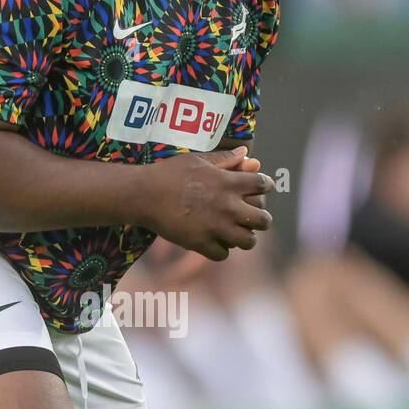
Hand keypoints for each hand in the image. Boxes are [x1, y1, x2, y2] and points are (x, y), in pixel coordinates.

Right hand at [138, 146, 273, 260]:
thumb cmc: (169, 173)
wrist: (144, 194)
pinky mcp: (200, 243)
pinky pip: (223, 254)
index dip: (265, 186)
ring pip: (248, 241)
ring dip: (245, 238)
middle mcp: (227, 206)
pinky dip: (221, 249)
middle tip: (253, 217)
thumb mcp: (198, 160)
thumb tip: (247, 153)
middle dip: (262, 219)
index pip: (263, 185)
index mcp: (229, 183)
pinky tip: (215, 242)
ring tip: (237, 233)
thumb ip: (225, 159)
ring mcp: (215, 227)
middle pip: (263, 220)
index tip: (260, 189)